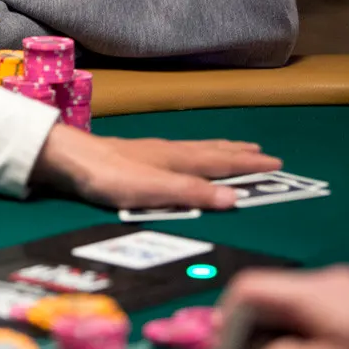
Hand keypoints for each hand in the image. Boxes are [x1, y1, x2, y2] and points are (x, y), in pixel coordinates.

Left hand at [30, 124, 281, 209]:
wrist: (72, 159)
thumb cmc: (112, 177)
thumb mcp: (154, 191)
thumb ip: (192, 193)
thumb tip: (235, 199)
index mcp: (179, 161)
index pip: (223, 163)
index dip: (249, 165)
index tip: (276, 162)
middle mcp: (172, 152)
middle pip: (214, 152)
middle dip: (240, 155)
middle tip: (264, 153)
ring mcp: (156, 151)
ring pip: (198, 149)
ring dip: (221, 150)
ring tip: (236, 149)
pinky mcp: (141, 154)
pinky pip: (183, 150)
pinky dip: (199, 151)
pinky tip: (188, 154)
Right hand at [219, 265, 348, 348]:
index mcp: (313, 292)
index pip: (248, 286)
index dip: (224, 314)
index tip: (219, 344)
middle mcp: (326, 282)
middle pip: (269, 297)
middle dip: (253, 332)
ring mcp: (345, 290)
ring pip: (292, 308)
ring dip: (280, 339)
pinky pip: (315, 315)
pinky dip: (304, 338)